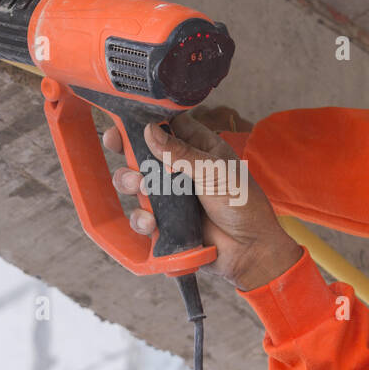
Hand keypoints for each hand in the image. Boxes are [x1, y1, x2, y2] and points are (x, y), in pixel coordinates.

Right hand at [102, 111, 301, 290]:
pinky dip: (140, 217)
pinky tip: (150, 221)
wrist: (249, 249)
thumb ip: (180, 153)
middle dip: (127, 151)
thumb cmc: (242, 204)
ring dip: (130, 182)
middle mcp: (180, 169)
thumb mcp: (213, 171)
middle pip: (143, 152)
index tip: (123, 120)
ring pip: (136, 183)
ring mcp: (171, 196)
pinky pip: (141, 216)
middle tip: (119, 149)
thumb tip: (148, 130)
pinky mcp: (165, 221)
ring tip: (139, 187)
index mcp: (198, 148)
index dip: (145, 121)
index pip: (166, 126)